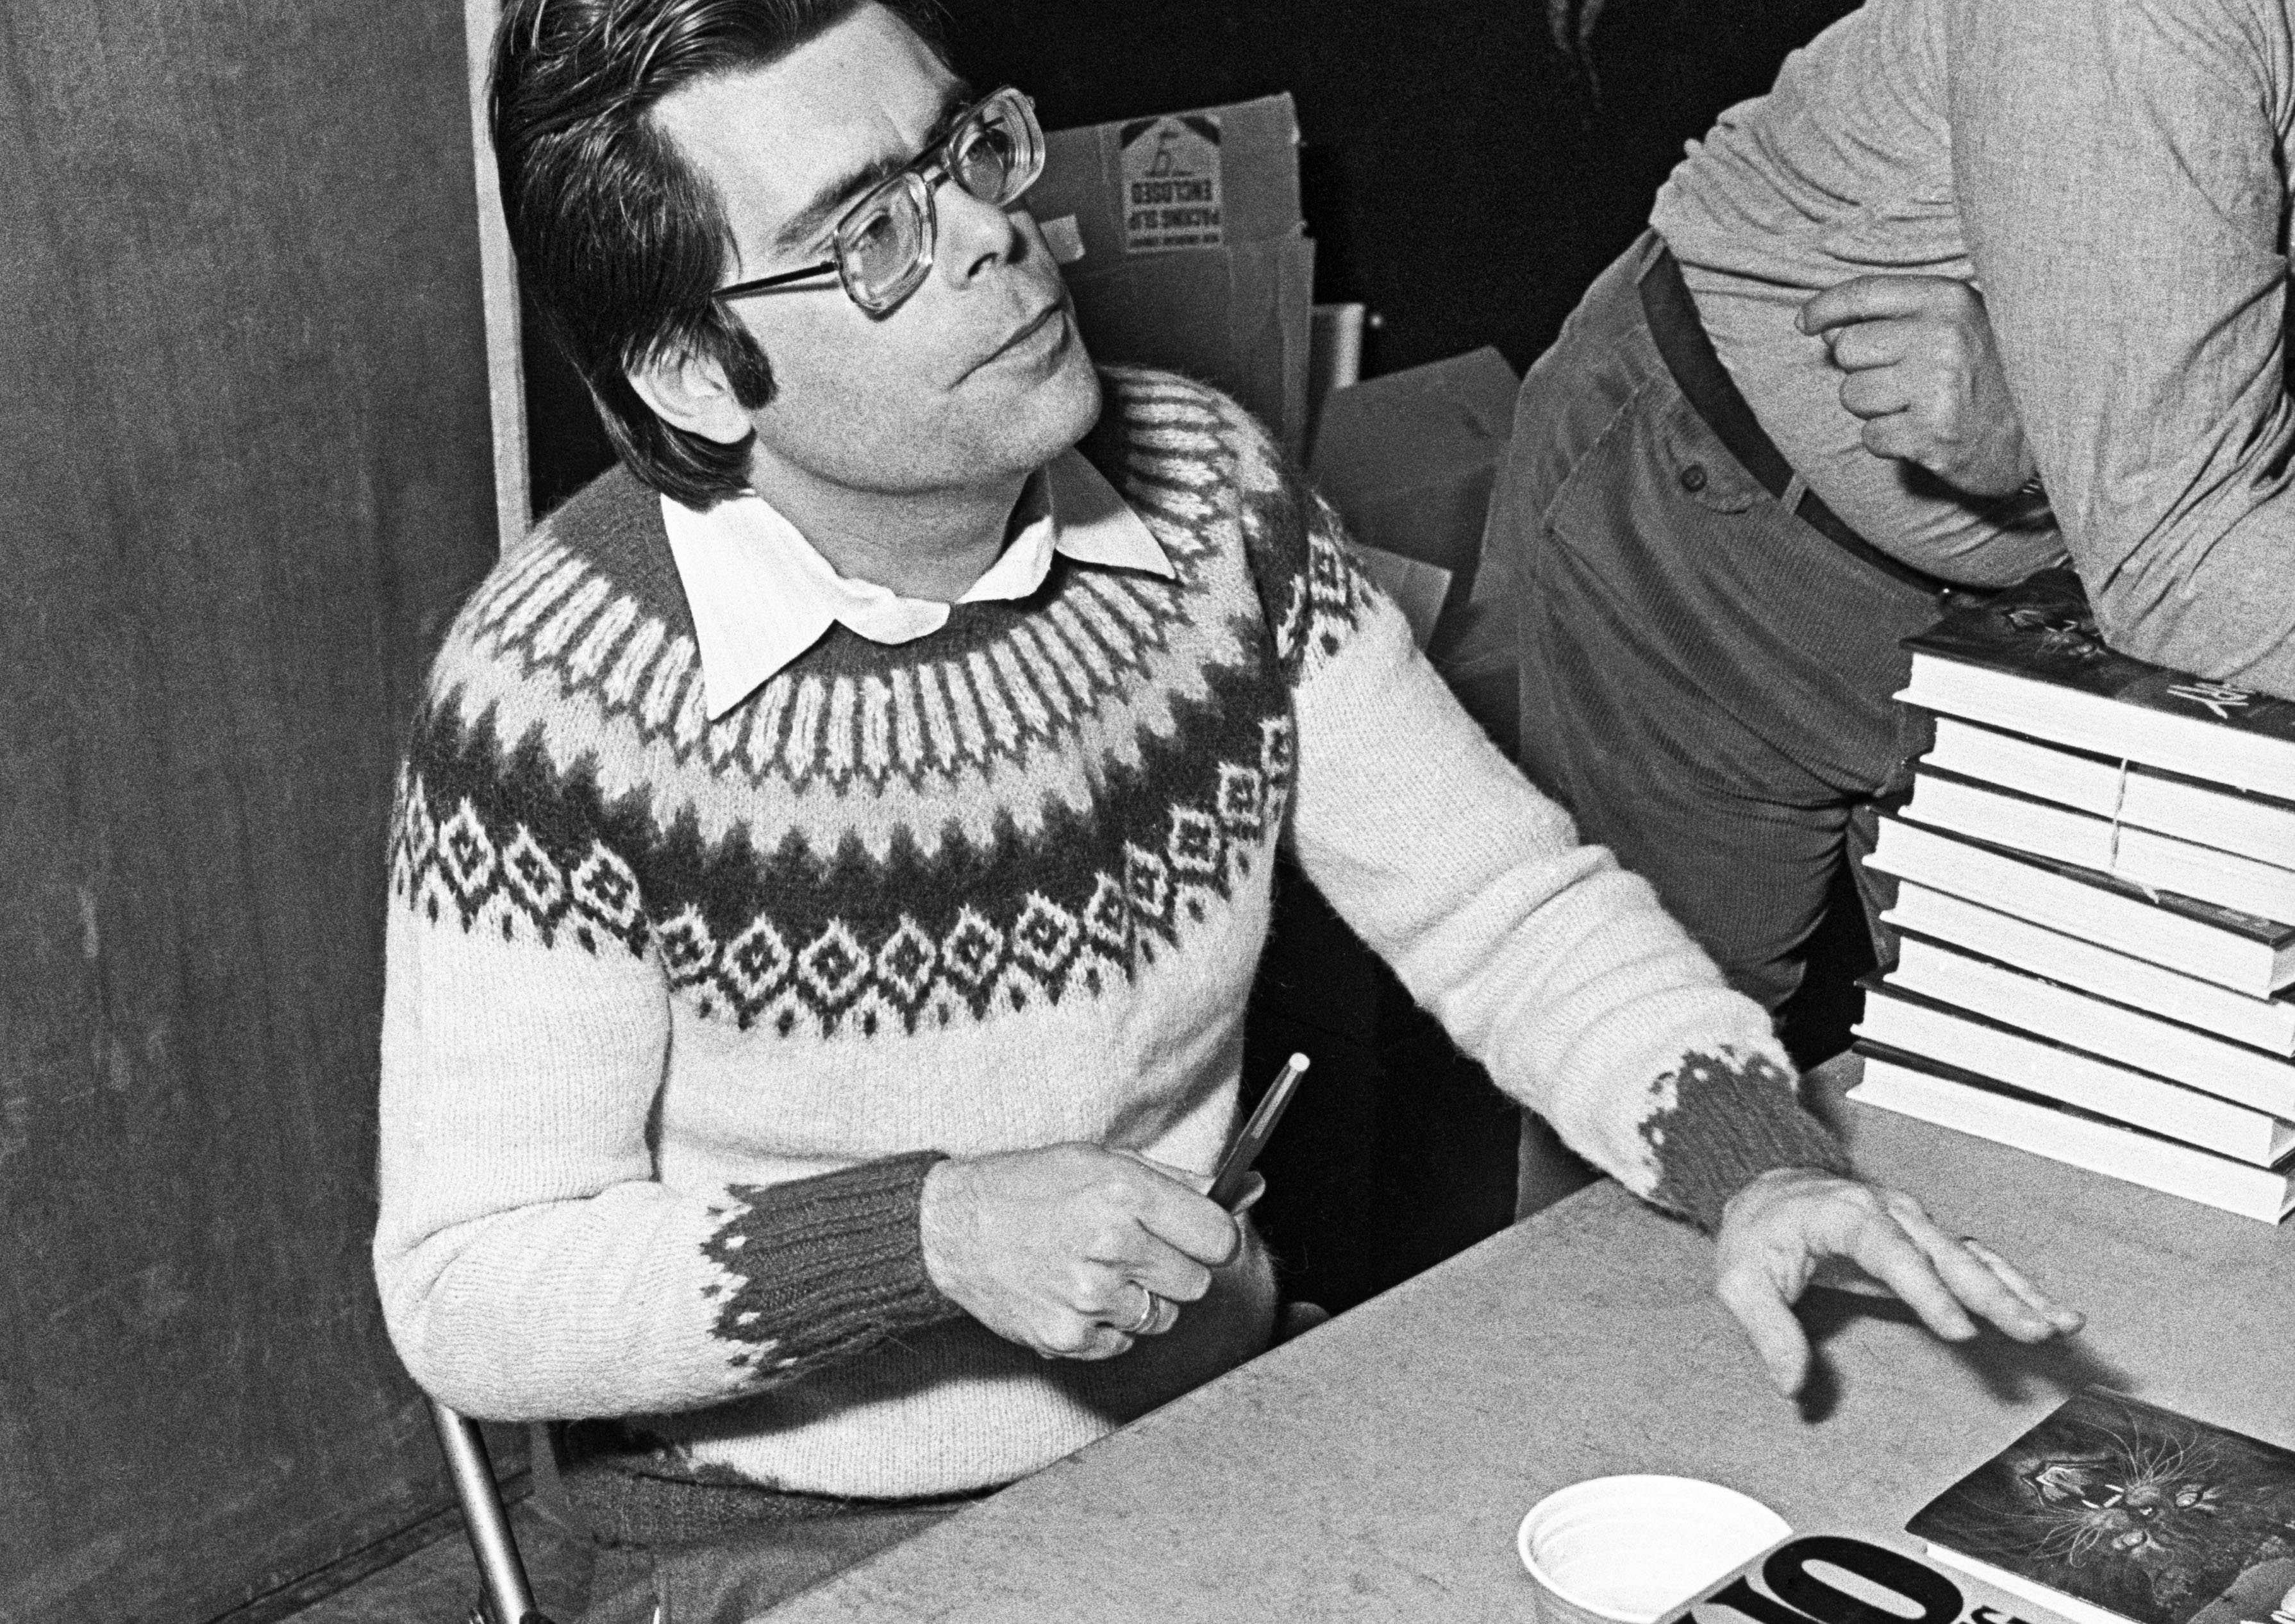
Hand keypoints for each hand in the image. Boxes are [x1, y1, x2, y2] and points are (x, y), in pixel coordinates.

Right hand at [919, 1144, 1242, 1360]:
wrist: (952, 1229)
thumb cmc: (1032, 1187)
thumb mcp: (1104, 1160)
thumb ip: (1180, 1181)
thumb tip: (1251, 1190)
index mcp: (1125, 1192)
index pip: (1220, 1238)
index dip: (1212, 1238)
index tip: (1197, 1236)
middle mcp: (1111, 1245)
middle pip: (1196, 1283)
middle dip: (1173, 1268)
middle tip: (1132, 1250)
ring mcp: (1089, 1297)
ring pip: (1163, 1317)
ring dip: (1140, 1298)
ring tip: (1096, 1269)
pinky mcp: (1068, 1337)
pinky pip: (1124, 1343)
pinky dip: (1107, 1326)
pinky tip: (1073, 1293)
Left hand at [1715, 1166, 2083, 1395]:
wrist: (1767, 1191)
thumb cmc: (1757, 1232)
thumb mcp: (1740, 1280)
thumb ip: (1768, 1331)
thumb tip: (1791, 1383)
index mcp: (1846, 1215)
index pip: (1892, 1254)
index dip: (1927, 1292)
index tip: (1959, 1330)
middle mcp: (1891, 1214)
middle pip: (1948, 1257)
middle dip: (1994, 1295)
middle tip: (2033, 1331)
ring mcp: (1914, 1227)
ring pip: (1974, 1260)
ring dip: (2019, 1293)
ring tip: (2061, 1325)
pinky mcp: (1926, 1244)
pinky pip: (1978, 1264)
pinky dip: (2016, 1287)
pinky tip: (2053, 1313)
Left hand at [1798, 275, 2034, 496]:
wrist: (2044, 435)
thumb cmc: (1991, 374)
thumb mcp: (1955, 325)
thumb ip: (1895, 317)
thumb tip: (1825, 327)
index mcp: (1948, 300)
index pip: (1864, 294)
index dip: (1825, 307)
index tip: (1804, 323)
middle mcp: (1941, 337)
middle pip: (1847, 349)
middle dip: (1861, 369)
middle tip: (1900, 381)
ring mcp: (1937, 387)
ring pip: (1853, 395)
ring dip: (1874, 408)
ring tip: (1917, 407)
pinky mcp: (1931, 435)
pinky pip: (1870, 437)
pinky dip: (1888, 441)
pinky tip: (1921, 434)